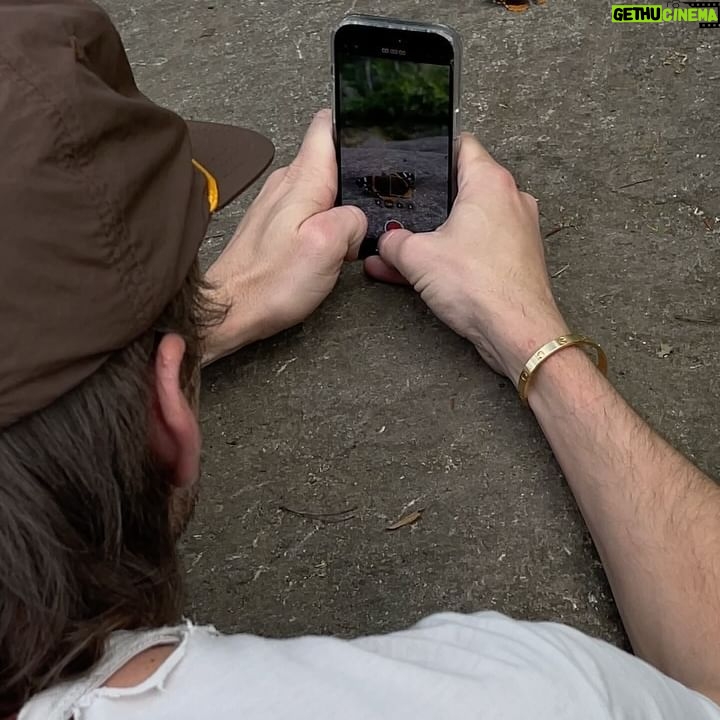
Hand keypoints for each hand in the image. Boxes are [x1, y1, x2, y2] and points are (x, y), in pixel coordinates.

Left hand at [203, 110, 366, 364]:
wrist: (229, 310)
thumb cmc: (271, 282)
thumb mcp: (327, 245)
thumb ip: (353, 219)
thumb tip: (358, 220)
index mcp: (303, 179)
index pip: (327, 126)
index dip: (354, 127)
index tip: (375, 142)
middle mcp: (287, 183)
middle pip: (331, 160)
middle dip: (355, 179)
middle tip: (370, 208)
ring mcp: (279, 204)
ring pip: (323, 189)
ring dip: (340, 206)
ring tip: (350, 234)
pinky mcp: (275, 226)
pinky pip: (310, 212)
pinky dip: (325, 224)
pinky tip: (329, 246)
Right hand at [364, 133, 568, 383]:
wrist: (517, 331)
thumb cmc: (481, 286)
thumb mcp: (417, 258)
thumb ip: (393, 243)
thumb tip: (385, 243)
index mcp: (490, 183)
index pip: (461, 145)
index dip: (433, 150)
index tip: (412, 161)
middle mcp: (510, 200)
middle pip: (462, 189)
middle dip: (429, 203)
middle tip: (402, 211)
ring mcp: (517, 231)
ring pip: (467, 224)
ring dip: (436, 236)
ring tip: (404, 251)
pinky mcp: (516, 259)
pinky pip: (477, 249)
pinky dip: (452, 256)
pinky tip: (423, 275)